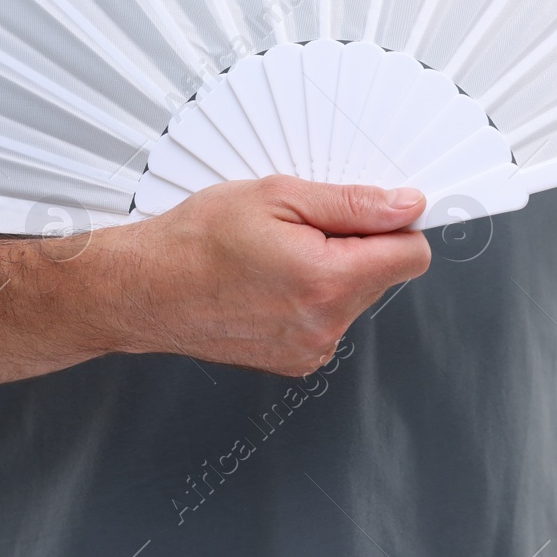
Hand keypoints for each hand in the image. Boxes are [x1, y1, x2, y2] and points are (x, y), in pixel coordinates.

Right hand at [117, 176, 431, 376]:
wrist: (144, 288)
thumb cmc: (194, 242)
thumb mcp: (276, 197)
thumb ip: (351, 203)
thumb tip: (403, 206)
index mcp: (327, 280)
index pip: (411, 255)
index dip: (397, 223)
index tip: (382, 209)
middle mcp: (325, 324)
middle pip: (383, 274)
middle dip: (357, 244)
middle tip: (303, 226)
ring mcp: (310, 348)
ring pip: (355, 296)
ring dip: (332, 270)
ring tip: (280, 253)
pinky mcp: (295, 360)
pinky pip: (328, 319)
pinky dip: (311, 296)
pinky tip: (271, 279)